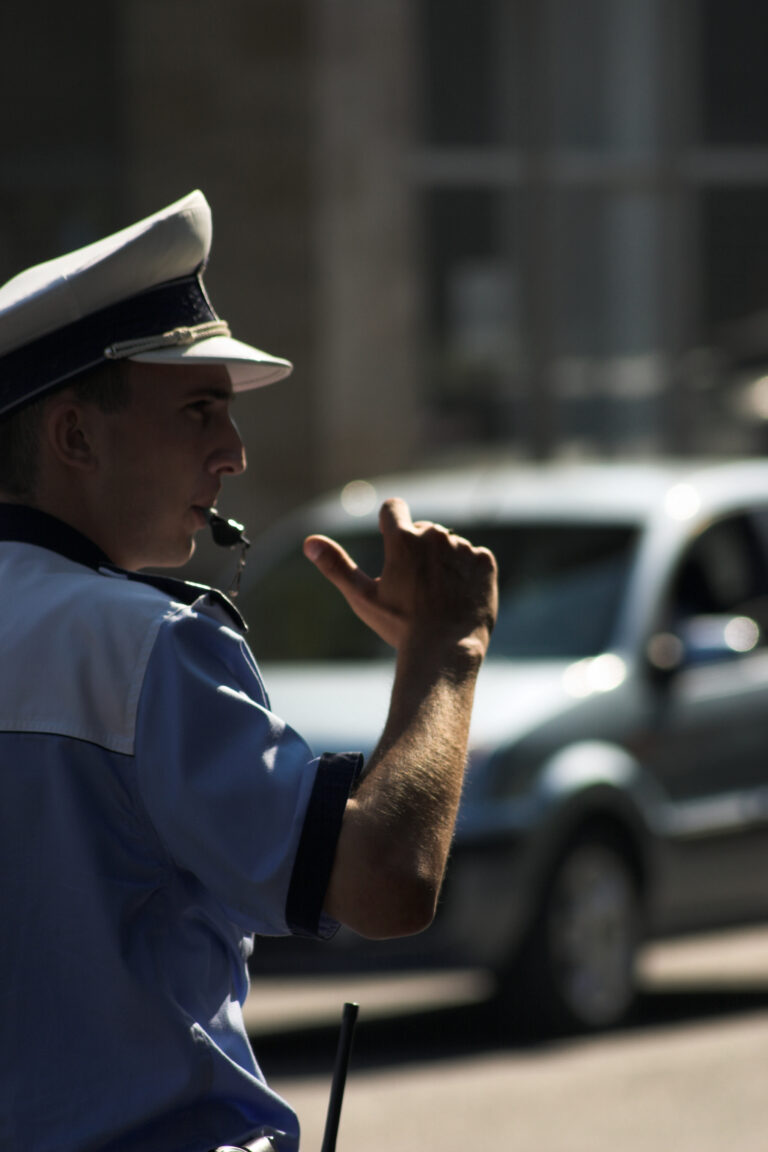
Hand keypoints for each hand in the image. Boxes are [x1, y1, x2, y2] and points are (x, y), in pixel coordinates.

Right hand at [303, 497, 497, 655]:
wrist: (446, 650)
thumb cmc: (399, 626)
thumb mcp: (362, 597)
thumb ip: (336, 566)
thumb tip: (309, 542)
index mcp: (403, 538)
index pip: (393, 507)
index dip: (389, 523)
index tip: (390, 542)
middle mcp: (435, 535)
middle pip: (423, 530)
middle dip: (418, 550)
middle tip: (415, 587)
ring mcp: (463, 548)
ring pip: (449, 545)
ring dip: (444, 562)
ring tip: (438, 595)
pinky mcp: (485, 562)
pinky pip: (474, 558)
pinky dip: (467, 572)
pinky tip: (459, 595)